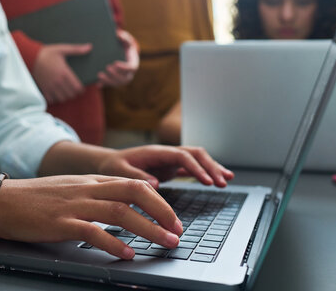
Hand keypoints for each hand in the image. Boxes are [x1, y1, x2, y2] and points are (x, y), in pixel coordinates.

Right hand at [0, 175, 182, 258]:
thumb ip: (97, 194)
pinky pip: (93, 232)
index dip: (160, 202)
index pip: (135, 184)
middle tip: (178, 231)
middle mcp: (87, 189)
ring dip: (148, 229)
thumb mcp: (71, 189)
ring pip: (120, 212)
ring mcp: (74, 205)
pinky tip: (127, 254)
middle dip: (162, 212)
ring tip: (165, 242)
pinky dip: (114, 243)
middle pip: (135, 193)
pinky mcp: (60, 223)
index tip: (173, 219)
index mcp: (91, 181)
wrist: (2, 200)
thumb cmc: (37, 197)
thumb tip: (124, 207)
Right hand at [33, 43, 91, 103]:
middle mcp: (58, 81)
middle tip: (74, 90)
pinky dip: (55, 98)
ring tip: (66, 92)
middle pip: (71, 95)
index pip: (77, 87)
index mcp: (64, 72)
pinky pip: (52, 99)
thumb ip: (76, 49)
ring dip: (65, 97)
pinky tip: (56, 93)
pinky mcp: (43, 89)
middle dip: (74, 93)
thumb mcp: (62, 49)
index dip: (81, 89)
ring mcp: (50, 86)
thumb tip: (89, 47)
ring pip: (62, 99)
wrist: (30, 57)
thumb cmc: (47, 53)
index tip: (81, 87)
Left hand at [97, 145, 234, 188]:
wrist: (108, 163)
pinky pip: (191, 168)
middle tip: (222, 182)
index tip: (207, 182)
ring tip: (227, 179)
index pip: (182, 156)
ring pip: (196, 159)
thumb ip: (137, 177)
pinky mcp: (170, 168)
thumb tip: (155, 183)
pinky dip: (204, 173)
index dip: (196, 168)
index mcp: (155, 152)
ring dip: (212, 168)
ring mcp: (169, 160)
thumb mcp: (119, 172)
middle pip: (194, 154)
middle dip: (210, 166)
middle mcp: (165, 153)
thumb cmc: (112, 167)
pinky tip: (216, 180)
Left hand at [98, 29, 138, 86]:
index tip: (115, 63)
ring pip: (116, 84)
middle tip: (107, 67)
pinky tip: (97, 83)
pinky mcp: (114, 82)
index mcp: (133, 65)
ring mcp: (121, 80)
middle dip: (115, 74)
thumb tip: (118, 34)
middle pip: (124, 78)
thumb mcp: (126, 42)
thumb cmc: (125, 48)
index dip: (124, 67)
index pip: (131, 68)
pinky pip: (109, 85)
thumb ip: (124, 37)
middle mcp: (129, 75)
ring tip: (99, 74)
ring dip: (108, 81)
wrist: (122, 56)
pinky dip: (103, 85)